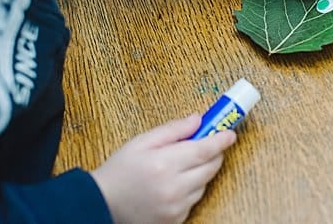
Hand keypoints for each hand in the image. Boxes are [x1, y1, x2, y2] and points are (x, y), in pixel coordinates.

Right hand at [90, 114, 235, 223]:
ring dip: (201, 172)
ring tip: (182, 165)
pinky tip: (175, 184)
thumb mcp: (142, 141)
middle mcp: (173, 188)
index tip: (230, 133)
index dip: (220, 140)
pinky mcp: (175, 220)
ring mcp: (175, 207)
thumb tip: (198, 119)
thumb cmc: (120, 170)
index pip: (204, 149)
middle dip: (214, 153)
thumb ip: (173, 130)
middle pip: (209, 167)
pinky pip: (194, 200)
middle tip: (209, 144)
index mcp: (164, 164)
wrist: (102, 203)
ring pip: (204, 184)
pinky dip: (191, 189)